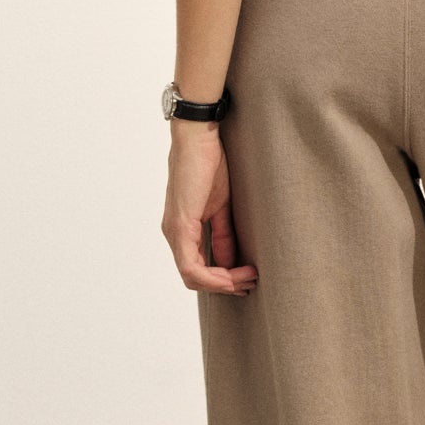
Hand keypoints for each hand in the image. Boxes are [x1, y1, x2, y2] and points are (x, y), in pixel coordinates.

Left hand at [161, 124, 256, 294]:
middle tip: (251, 281)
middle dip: (225, 286)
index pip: (197, 269)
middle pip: (194, 279)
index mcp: (182, 230)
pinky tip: (236, 272)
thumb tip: (231, 261)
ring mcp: (173, 232)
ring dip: (223, 284)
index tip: (249, 275)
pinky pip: (191, 267)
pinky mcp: (179, 226)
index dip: (223, 280)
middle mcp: (173, 235)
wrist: (199, 138)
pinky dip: (215, 276)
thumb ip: (223, 235)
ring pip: (192, 277)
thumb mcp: (221, 207)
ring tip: (248, 278)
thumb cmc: (210, 164)